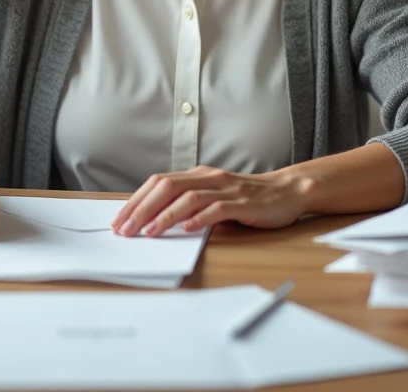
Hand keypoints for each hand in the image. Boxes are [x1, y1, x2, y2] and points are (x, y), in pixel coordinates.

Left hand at [110, 165, 310, 236]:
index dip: (136, 201)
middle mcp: (208, 177)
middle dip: (142, 209)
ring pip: (188, 198)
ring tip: (148, 233)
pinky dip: (200, 219)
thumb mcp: (213, 196)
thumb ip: (189, 204)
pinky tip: (187, 229)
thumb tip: (154, 221)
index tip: (119, 220)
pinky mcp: (243, 202)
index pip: (158, 183)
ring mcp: (226, 189)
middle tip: (124, 230)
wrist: (287, 192)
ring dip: (165, 216)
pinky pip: (217, 209)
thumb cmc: (247, 198)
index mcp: (198, 175)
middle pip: (167, 188)